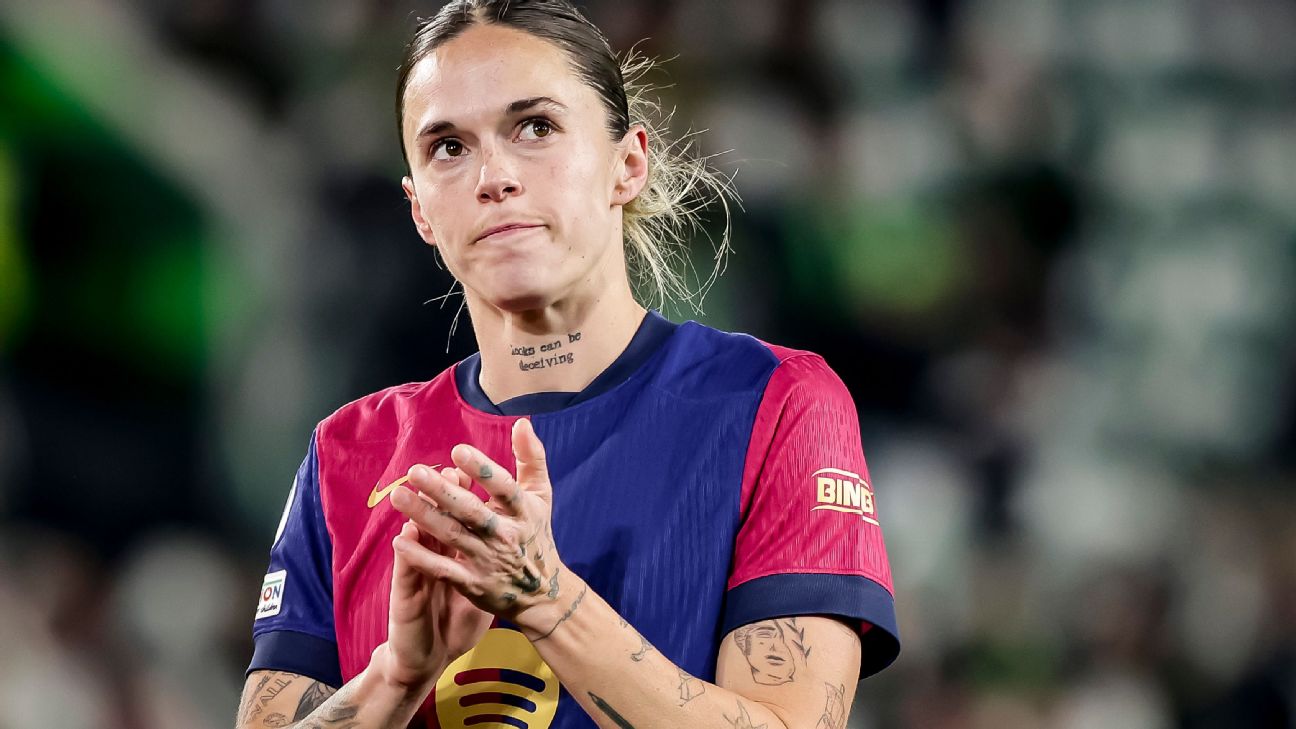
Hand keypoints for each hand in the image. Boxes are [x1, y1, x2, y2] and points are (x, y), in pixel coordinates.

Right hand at [381, 467, 492, 689]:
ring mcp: (416, 575)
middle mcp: (432, 557)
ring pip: (418, 541)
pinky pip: (407, 576)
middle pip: (437, 520)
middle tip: (440, 472)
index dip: (460, 495)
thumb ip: (485, 556)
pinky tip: (402, 541)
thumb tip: (504, 529)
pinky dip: (407, 557)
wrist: (427, 655)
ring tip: (416, 493)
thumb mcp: (473, 586)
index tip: (464, 472)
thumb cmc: (453, 618)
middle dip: (439, 496)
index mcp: (451, 552)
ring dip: (417, 516)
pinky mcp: (405, 598)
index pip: (456, 516)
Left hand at [390, 418, 571, 635]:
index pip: (504, 488)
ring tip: (399, 496)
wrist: (543, 594)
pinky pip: (444, 570)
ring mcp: (488, 561)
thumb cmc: (536, 535)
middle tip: (415, 471)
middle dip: (442, 492)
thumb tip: (522, 422)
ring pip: (452, 537)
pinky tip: (399, 540)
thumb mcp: (541, 496)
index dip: (482, 470)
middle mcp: (505, 536)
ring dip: (424, 516)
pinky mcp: (473, 585)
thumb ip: (531, 458)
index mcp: (524, 511)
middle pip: (472, 512)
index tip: (457, 451)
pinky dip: (422, 557)